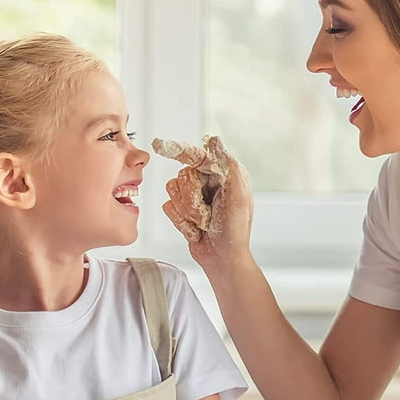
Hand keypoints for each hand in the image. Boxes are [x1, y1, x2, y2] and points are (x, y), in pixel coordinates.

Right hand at [160, 136, 253, 270]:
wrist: (222, 260)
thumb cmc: (234, 233)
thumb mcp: (238, 198)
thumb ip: (228, 167)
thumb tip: (214, 140)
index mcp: (224, 175)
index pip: (198, 156)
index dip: (179, 150)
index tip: (161, 146)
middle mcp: (208, 182)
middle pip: (183, 176)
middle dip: (193, 200)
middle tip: (208, 215)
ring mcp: (194, 196)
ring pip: (173, 191)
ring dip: (188, 213)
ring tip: (204, 224)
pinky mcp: (182, 210)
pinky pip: (168, 207)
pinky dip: (182, 223)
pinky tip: (197, 231)